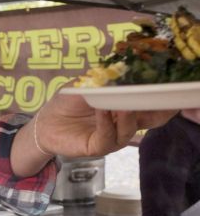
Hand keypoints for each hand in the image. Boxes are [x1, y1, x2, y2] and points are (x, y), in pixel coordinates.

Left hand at [34, 90, 176, 157]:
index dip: (162, 100)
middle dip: (154, 110)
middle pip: (146, 120)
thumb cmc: (68, 102)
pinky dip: (106, 122)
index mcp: (125, 108)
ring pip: (128, 130)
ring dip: (127, 116)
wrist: (45, 121)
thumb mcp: (86, 85)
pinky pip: (107, 137)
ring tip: (123, 103)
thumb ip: (104, 79)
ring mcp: (111, 137)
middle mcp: (122, 124)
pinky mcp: (97, 148)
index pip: (150, 106)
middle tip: (157, 97)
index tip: (171, 89)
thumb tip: (122, 67)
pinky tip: (103, 110)